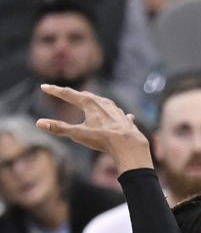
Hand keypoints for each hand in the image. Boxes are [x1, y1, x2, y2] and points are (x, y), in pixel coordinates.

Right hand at [36, 86, 152, 173]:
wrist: (129, 145)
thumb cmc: (102, 139)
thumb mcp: (78, 134)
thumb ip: (59, 128)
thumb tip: (39, 123)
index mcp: (89, 103)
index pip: (68, 94)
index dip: (55, 91)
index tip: (44, 87)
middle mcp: (102, 102)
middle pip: (85, 96)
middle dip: (74, 95)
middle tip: (65, 93)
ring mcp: (116, 110)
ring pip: (103, 102)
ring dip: (95, 101)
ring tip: (90, 101)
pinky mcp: (125, 119)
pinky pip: (120, 114)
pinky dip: (117, 114)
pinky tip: (123, 114)